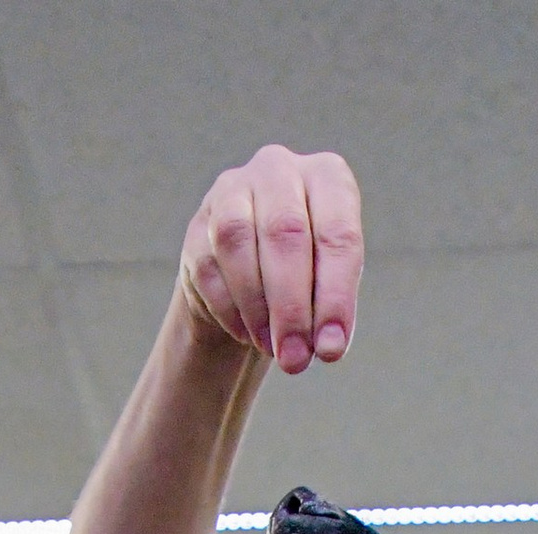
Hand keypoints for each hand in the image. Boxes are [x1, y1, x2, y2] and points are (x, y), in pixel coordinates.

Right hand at [179, 145, 362, 374]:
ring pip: (237, 241)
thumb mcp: (328, 287)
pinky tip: (244, 333)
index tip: (331, 350)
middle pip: (286, 233)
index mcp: (327, 177)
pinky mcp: (199, 223)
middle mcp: (279, 170)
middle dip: (291, 307)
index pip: (338, 234)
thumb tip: (324, 348)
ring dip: (255, 306)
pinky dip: (229, 309)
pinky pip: (208, 266)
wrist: (253, 273)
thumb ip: (329, 312)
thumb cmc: (305, 276)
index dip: (336, 297)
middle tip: (295, 360)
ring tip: (269, 347)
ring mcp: (233, 189)